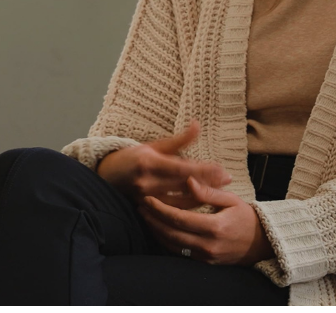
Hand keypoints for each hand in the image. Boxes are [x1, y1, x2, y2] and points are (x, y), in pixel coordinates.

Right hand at [96, 121, 231, 208]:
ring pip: (181, 203)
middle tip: (228, 179)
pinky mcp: (147, 209)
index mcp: (150, 163)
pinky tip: (202, 203)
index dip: (205, 171)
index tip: (223, 170)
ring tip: (219, 191)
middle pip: (185, 186)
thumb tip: (197, 124)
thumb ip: (178, 140)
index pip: (183, 169)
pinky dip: (189, 208)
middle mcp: (148, 182)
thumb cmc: (132, 158)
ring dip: (202, 197)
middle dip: (209, 183)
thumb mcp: (154, 146)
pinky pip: (172, 211)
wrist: (106, 176)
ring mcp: (147, 198)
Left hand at [138, 176, 273, 265]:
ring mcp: (206, 256)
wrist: (262, 243)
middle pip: (172, 234)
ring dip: (156, 231)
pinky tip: (158, 229)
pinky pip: (180, 252)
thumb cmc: (246, 217)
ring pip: (173, 245)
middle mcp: (208, 244)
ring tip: (145, 216)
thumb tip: (188, 180)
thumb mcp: (231, 199)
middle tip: (141, 206)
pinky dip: (166, 241)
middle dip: (153, 220)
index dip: (161, 209)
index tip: (148, 199)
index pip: (180, 218)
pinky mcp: (205, 262)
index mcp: (215, 227)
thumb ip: (208, 191)